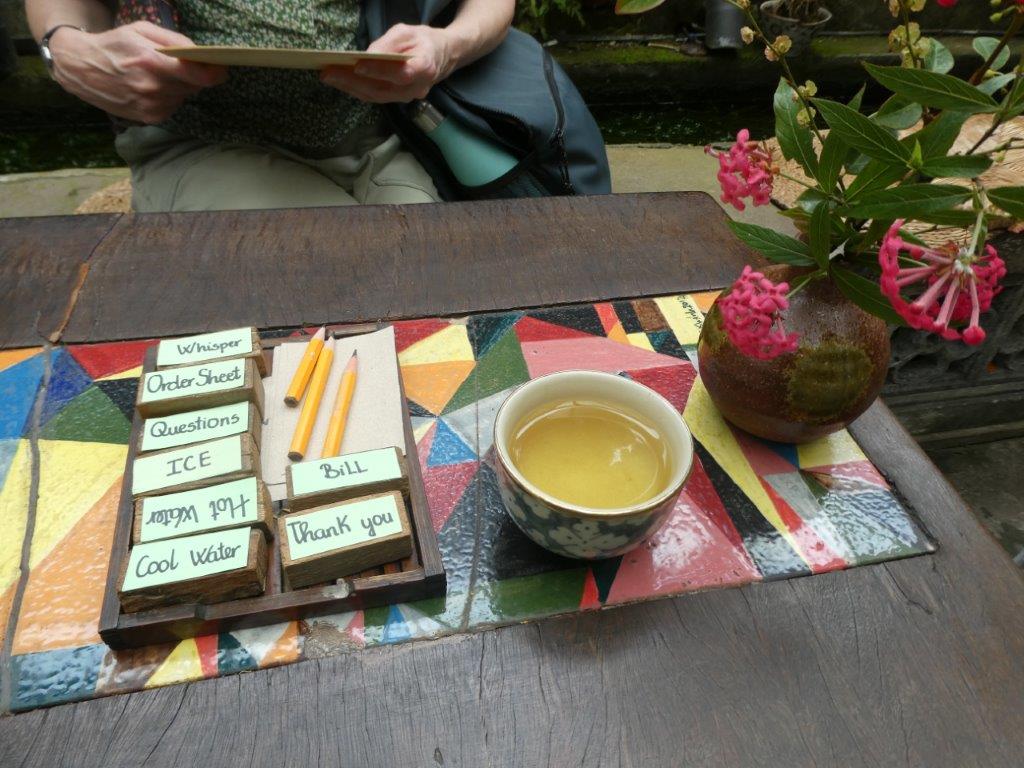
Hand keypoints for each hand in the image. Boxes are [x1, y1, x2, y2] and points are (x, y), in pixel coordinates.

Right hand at [48, 21, 226, 123]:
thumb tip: (200, 54)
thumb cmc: (114, 44)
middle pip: (194, 85)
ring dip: (180, 86)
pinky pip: (173, 106)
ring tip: (159, 75)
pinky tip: (151, 88)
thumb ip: (174, 40)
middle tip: (182, 66)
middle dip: (194, 75)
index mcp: (150, 62)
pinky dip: (169, 97)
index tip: (220, 69)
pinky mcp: (148, 117)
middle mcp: (152, 87)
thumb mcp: (141, 30)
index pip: (197, 75)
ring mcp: (150, 105)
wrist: (80, 67)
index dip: (214, 73)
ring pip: (184, 96)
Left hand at [320, 23, 455, 103]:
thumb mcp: (407, 32)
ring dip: (350, 88)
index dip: (379, 71)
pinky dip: (356, 91)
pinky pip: (376, 98)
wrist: (440, 57)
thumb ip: (388, 44)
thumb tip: (366, 56)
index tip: (357, 65)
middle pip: (383, 90)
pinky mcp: (398, 99)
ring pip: (376, 97)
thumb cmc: (423, 41)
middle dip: (353, 82)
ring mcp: (407, 97)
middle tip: (329, 73)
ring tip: (329, 77)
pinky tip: (340, 82)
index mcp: (425, 67)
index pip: (401, 74)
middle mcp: (417, 88)